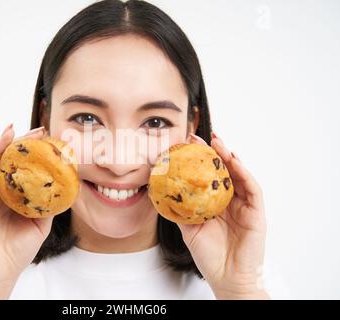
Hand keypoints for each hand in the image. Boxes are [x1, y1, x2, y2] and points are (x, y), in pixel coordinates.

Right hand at [0, 124, 52, 298]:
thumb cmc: (18, 249)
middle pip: (6, 159)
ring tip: (11, 131)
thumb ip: (49, 204)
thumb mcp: (41, 223)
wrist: (2, 272)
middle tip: (37, 131)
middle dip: (20, 142)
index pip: (20, 165)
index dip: (31, 150)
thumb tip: (67, 186)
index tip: (47, 137)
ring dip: (0, 145)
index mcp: (12, 194)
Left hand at [177, 132, 267, 299]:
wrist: (227, 278)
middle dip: (213, 152)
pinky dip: (244, 173)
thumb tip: (160, 192)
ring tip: (217, 142)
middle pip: (224, 170)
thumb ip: (179, 210)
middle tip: (198, 138)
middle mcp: (231, 200)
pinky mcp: (257, 212)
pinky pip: (252, 189)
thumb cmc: (209, 256)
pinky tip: (234, 161)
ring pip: (239, 174)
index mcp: (215, 203)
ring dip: (229, 156)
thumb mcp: (188, 228)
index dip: (199, 160)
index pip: (208, 176)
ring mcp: (245, 205)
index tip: (184, 146)